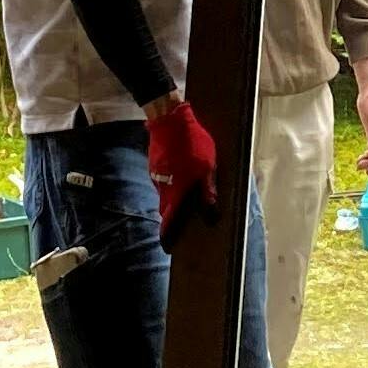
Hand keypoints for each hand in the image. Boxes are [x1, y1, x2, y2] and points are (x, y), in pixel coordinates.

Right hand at [144, 92, 218, 232]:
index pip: (169, 221)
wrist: (170, 120)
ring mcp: (157, 175)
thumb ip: (208, 192)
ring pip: (166, 193)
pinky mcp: (156, 164)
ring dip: (174, 197)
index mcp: (176, 193)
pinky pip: (165, 180)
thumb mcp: (207, 169)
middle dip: (172, 218)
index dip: (168, 235)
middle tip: (178, 225)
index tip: (167, 247)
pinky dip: (172, 183)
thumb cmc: (191, 145)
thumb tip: (211, 215)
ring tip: (186, 196)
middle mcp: (163, 187)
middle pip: (166, 209)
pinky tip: (181, 176)